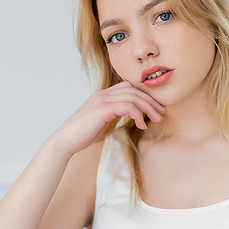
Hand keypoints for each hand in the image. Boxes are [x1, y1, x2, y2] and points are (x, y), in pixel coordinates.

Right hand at [50, 81, 165, 157]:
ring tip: (157, 119)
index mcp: (103, 95)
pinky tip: (141, 124)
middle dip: (151, 101)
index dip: (145, 96)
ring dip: (148, 108)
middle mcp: (103, 94)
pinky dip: (138, 114)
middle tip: (162, 112)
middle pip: (134, 90)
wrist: (65, 140)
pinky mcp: (102, 109)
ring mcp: (102, 99)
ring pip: (133, 96)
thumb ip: (113, 114)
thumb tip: (129, 116)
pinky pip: (128, 106)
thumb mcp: (101, 121)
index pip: (129, 87)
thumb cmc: (82, 134)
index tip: (156, 108)